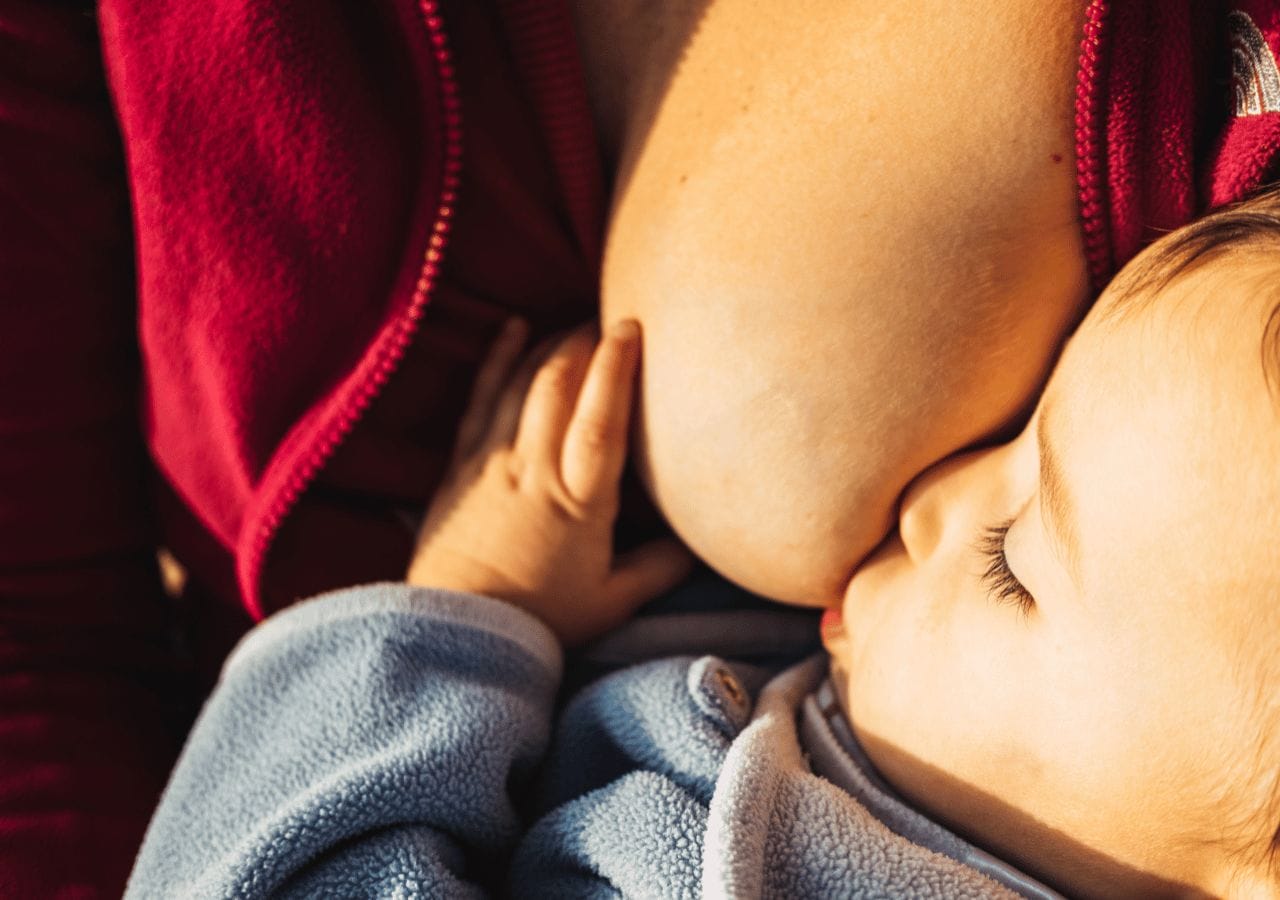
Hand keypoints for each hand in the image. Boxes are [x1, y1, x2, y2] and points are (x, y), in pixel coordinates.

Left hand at [406, 318, 694, 645]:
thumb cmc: (540, 619)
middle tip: (609, 319)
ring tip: (576, 324)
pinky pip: (480, 397)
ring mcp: (493, 461)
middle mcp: (534, 469)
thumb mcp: (612, 602)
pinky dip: (497, 358)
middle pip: (558, 385)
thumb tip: (698, 544)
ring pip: (521, 383)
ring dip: (550, 344)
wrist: (459, 630)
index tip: (631, 327)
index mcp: (579, 501)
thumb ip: (659, 568)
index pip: (600, 420)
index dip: (616, 369)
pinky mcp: (462, 464)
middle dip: (584, 341)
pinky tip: (512, 328)